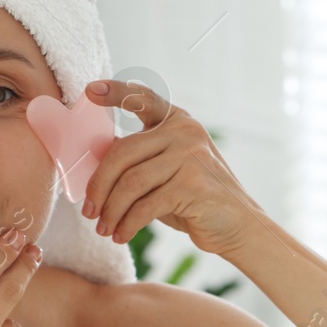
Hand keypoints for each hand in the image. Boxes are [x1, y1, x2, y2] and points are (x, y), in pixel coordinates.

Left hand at [81, 80, 261, 254]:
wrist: (237, 225)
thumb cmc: (193, 199)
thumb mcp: (165, 171)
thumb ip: (138, 159)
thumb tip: (92, 159)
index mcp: (177, 121)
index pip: (143, 99)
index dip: (116, 93)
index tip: (90, 91)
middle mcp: (185, 132)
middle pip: (123, 152)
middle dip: (99, 186)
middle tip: (88, 211)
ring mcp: (191, 156)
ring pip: (130, 183)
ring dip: (111, 211)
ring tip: (104, 228)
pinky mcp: (192, 185)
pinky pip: (145, 206)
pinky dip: (127, 224)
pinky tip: (122, 235)